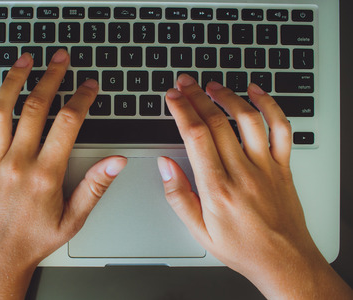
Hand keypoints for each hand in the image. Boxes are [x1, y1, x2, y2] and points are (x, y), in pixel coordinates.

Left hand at [0, 50, 126, 298]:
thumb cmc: (33, 242)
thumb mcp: (73, 220)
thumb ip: (95, 186)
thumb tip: (116, 162)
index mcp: (45, 175)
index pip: (68, 124)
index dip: (81, 98)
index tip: (89, 86)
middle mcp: (17, 163)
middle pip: (35, 108)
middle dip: (51, 78)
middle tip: (60, 59)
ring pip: (1, 111)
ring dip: (13, 81)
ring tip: (25, 60)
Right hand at [158, 74, 352, 298]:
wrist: (283, 261)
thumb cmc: (242, 248)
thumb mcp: (199, 231)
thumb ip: (178, 195)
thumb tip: (165, 165)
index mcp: (217, 188)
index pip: (196, 137)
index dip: (182, 111)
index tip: (172, 97)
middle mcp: (242, 172)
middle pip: (216, 122)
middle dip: (197, 97)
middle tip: (184, 83)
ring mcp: (266, 166)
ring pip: (247, 119)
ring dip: (228, 97)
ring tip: (212, 85)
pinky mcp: (283, 166)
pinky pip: (281, 129)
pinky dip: (270, 106)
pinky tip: (256, 93)